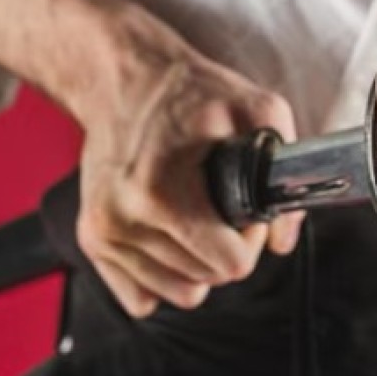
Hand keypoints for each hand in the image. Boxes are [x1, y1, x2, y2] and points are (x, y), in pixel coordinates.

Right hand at [73, 12, 303, 316]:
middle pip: (207, 280)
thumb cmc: (190, 91)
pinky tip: (168, 233)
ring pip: (179, 293)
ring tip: (193, 213)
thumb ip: (285, 174)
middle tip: (219, 202)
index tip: (245, 209)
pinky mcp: (92, 239)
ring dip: (196, 262)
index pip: (230, 265)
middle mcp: (123, 220)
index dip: (250, 239)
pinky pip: (143, 298)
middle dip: (224, 247)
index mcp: (160, 193)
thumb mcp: (257, 111)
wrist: (123, 78)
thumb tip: (282, 241)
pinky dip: (163, 274)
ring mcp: (103, 233)